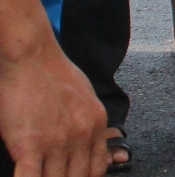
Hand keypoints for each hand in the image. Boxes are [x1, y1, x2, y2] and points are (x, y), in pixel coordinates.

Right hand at [0, 34, 109, 176]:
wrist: (31, 57)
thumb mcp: (84, 97)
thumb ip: (87, 122)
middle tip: (53, 175)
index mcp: (95, 124)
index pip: (97, 169)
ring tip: (39, 175)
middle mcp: (81, 136)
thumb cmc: (52, 72)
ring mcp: (57, 143)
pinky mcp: (30, 145)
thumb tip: (86, 139)